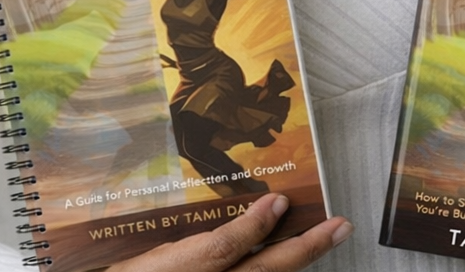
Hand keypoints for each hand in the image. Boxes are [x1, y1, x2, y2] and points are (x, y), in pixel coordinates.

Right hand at [106, 193, 352, 271]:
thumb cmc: (125, 269)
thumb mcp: (146, 249)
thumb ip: (178, 228)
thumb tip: (229, 203)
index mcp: (181, 268)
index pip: (221, 251)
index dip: (253, 226)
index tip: (279, 200)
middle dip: (304, 250)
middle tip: (339, 225)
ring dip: (299, 259)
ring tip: (327, 234)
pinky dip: (278, 270)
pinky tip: (294, 253)